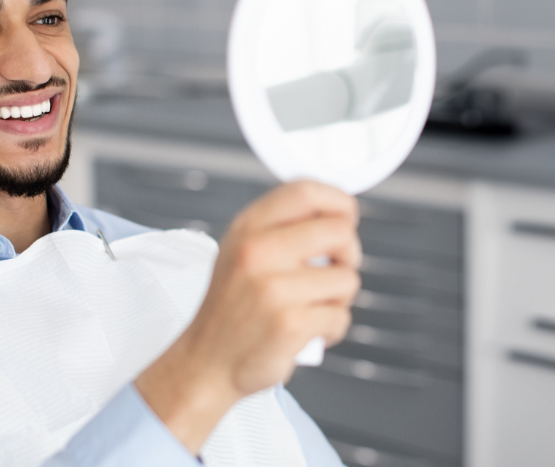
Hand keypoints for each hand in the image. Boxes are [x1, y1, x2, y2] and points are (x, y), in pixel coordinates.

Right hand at [135, 180, 361, 453]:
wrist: (205, 363)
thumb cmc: (230, 310)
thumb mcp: (240, 252)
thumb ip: (279, 229)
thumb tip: (335, 214)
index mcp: (247, 228)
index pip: (306, 191)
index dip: (338, 201)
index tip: (346, 217)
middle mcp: (257, 252)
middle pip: (339, 231)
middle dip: (348, 254)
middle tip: (333, 271)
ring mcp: (273, 288)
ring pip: (347, 278)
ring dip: (339, 299)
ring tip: (312, 308)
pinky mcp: (290, 323)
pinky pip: (340, 316)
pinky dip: (331, 329)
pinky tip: (308, 333)